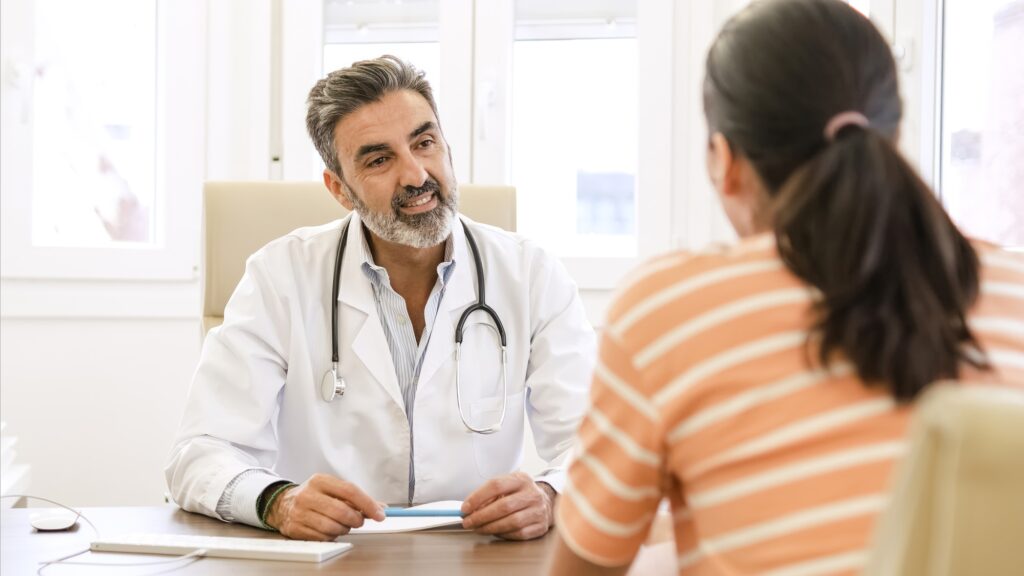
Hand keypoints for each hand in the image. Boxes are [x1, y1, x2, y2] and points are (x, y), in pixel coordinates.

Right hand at [265, 473, 384, 540]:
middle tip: (359, 521)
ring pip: (333, 527)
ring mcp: (300, 512)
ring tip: (342, 525)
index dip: (368, 504)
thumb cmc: (314, 497)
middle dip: (356, 520)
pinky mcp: (296, 528)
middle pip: (342, 511)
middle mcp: (308, 494)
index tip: (380, 514)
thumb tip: (381, 508)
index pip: (350, 491)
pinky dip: (331, 536)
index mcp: (320, 480)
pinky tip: (329, 530)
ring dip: (344, 529)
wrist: (282, 504)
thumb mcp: (332, 490)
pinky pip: (323, 537)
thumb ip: (356, 498)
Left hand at [461, 471, 555, 539]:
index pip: (496, 485)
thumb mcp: (507, 487)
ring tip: (478, 529)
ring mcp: (538, 510)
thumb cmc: (519, 494)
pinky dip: (503, 534)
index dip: (478, 497)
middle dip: (481, 516)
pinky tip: (495, 532)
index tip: (465, 508)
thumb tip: (469, 510)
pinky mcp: (540, 526)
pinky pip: (518, 533)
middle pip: (503, 506)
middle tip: (468, 522)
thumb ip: (488, 495)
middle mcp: (532, 494)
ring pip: (511, 522)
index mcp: (521, 479)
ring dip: (490, 527)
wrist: (545, 502)